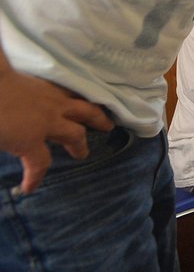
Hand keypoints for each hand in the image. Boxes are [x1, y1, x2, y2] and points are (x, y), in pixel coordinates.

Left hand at [0, 69, 113, 193]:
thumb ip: (6, 146)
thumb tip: (6, 149)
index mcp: (30, 139)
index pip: (39, 164)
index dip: (35, 178)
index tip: (28, 187)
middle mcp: (48, 120)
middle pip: (74, 134)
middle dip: (80, 145)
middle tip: (83, 154)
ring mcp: (51, 99)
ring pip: (83, 109)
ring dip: (96, 117)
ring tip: (106, 122)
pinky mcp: (47, 84)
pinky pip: (70, 90)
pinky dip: (80, 96)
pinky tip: (81, 96)